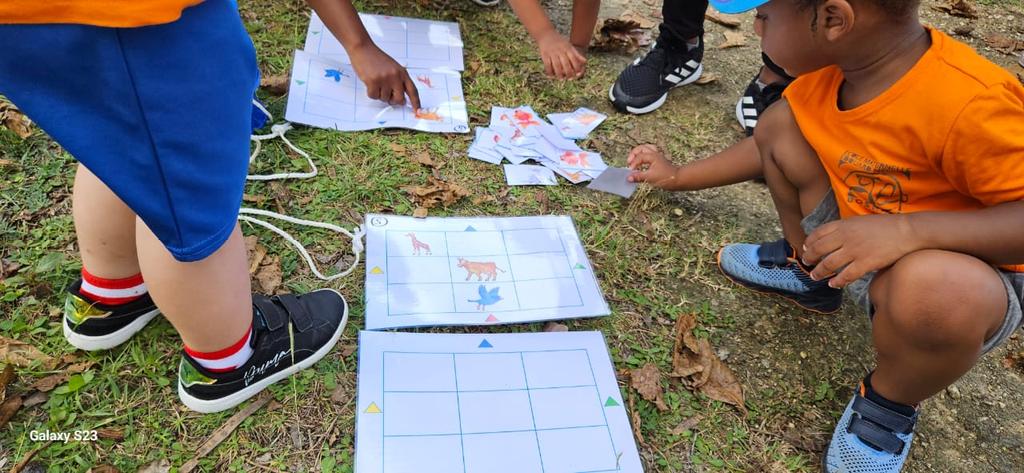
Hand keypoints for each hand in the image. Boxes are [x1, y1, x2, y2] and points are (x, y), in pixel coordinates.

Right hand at [348, 44, 420, 109]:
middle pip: (399, 99)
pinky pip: (374, 96)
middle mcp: (395, 76)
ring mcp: (385, 79)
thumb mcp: (393, 68)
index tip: (417, 110)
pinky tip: (369, 82)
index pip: (413, 90)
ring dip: (379, 94)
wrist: (363, 49)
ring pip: (384, 98)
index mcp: (402, 73)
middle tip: (387, 95)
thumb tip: (401, 99)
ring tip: (376, 81)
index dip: (416, 102)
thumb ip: (398, 81)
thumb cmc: (376, 58)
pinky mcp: (373, 81)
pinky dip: (371, 92)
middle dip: (393, 100)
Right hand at [537, 31, 585, 79]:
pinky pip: (547, 65)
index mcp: (567, 48)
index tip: (578, 74)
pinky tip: (551, 76)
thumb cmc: (559, 41)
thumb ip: (576, 54)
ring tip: (561, 79)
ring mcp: (552, 53)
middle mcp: (560, 50)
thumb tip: (585, 62)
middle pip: (565, 64)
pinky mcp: (544, 55)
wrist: (546, 34)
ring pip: (556, 65)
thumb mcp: (569, 45)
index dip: (576, 67)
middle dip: (568, 72)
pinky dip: (549, 71)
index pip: (573, 59)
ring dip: (559, 74)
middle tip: (570, 79)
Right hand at [627, 144, 678, 188]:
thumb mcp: (650, 178)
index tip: (630, 172)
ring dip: (638, 153)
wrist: (678, 179)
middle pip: (641, 148)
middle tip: (629, 162)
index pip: (639, 157)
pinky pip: (649, 153)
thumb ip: (638, 177)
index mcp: (652, 156)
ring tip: (634, 160)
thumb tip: (628, 178)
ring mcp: (657, 156)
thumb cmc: (665, 178)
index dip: (633, 164)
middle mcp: (654, 154)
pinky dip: (644, 156)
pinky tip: (642, 163)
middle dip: (633, 154)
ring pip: (646, 149)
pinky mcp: (659, 160)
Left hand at [801, 213, 920, 287]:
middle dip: (810, 258)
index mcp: (844, 225)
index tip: (806, 248)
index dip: (809, 242)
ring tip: (815, 276)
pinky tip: (833, 284)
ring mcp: (855, 250)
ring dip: (819, 272)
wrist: (907, 231)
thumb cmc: (885, 226)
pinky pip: (847, 275)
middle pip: (819, 249)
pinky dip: (837, 281)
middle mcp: (846, 237)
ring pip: (829, 264)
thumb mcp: (860, 222)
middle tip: (807, 263)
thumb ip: (845, 229)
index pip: (818, 233)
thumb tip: (832, 238)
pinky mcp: (866, 263)